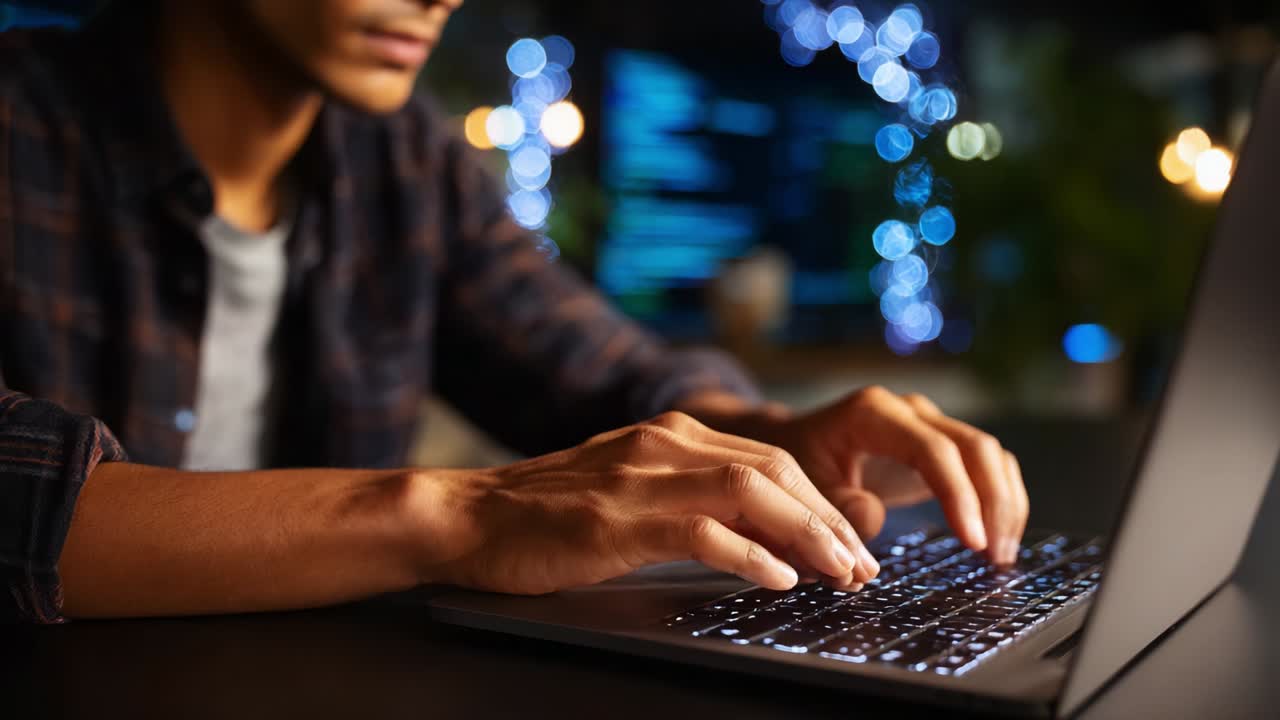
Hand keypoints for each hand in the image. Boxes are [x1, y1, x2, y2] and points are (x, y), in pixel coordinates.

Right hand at [415, 413, 881, 594]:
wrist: (470, 515)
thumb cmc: (546, 514)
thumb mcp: (630, 493)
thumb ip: (691, 502)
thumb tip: (763, 537)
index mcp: (670, 435)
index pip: (769, 459)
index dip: (819, 501)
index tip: (849, 542)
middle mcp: (663, 444)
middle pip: (774, 470)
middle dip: (828, 519)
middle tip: (862, 565)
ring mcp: (640, 478)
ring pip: (750, 492)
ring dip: (806, 534)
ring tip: (840, 573)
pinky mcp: (618, 519)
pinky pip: (701, 532)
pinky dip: (749, 555)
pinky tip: (778, 579)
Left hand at [750, 387, 1029, 564]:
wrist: (795, 444)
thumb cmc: (797, 465)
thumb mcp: (803, 486)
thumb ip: (835, 505)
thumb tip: (873, 519)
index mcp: (873, 413)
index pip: (932, 449)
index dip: (958, 495)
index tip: (973, 542)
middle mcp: (910, 411)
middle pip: (974, 447)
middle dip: (993, 502)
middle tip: (994, 556)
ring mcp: (930, 425)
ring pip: (990, 455)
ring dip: (1004, 503)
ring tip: (999, 557)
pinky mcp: (943, 446)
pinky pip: (987, 466)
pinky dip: (1000, 500)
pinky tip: (996, 539)